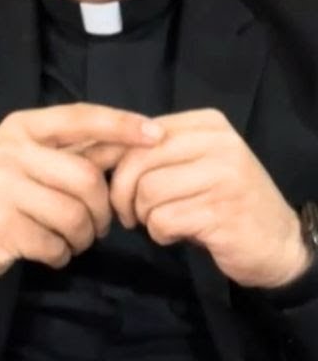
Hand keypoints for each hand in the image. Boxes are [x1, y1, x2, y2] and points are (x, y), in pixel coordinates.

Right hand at [0, 103, 164, 283]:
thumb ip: (65, 153)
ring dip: (82, 238)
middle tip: (96, 227)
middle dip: (102, 210)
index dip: (121, 125)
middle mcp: (11, 152)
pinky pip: (55, 244)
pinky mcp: (3, 226)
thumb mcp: (19, 161)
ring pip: (75, 215)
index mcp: (19, 129)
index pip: (79, 118)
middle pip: (86, 178)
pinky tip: (46, 253)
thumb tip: (126, 144)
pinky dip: (60, 256)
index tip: (156, 135)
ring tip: (69, 242)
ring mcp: (3, 188)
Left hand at [110, 108, 311, 288]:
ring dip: (143, 216)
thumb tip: (90, 150)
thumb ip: (152, 152)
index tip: (112, 184)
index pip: (135, 133)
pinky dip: (159, 233)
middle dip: (121, 193)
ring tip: (159, 222)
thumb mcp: (190, 164)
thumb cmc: (221, 201)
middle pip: (137, 161)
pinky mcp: (222, 211)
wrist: (277, 243)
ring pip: (147, 192)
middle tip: (127, 214)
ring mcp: (224, 175)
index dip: (112, 161)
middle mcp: (218, 142)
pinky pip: (163, 220)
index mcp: (206, 123)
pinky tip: (175, 235)